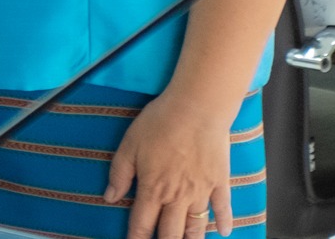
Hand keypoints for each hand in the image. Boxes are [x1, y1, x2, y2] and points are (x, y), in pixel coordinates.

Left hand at [105, 92, 233, 238]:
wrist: (197, 108)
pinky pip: (223, 208)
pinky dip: (224, 222)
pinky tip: (224, 232)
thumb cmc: (161, 121)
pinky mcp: (220, 181)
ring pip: (196, 227)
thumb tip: (110, 197)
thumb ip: (119, 173)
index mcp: (153, 189)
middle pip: (170, 234)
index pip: (142, 225)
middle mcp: (177, 197)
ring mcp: (201, 192)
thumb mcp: (130, 144)